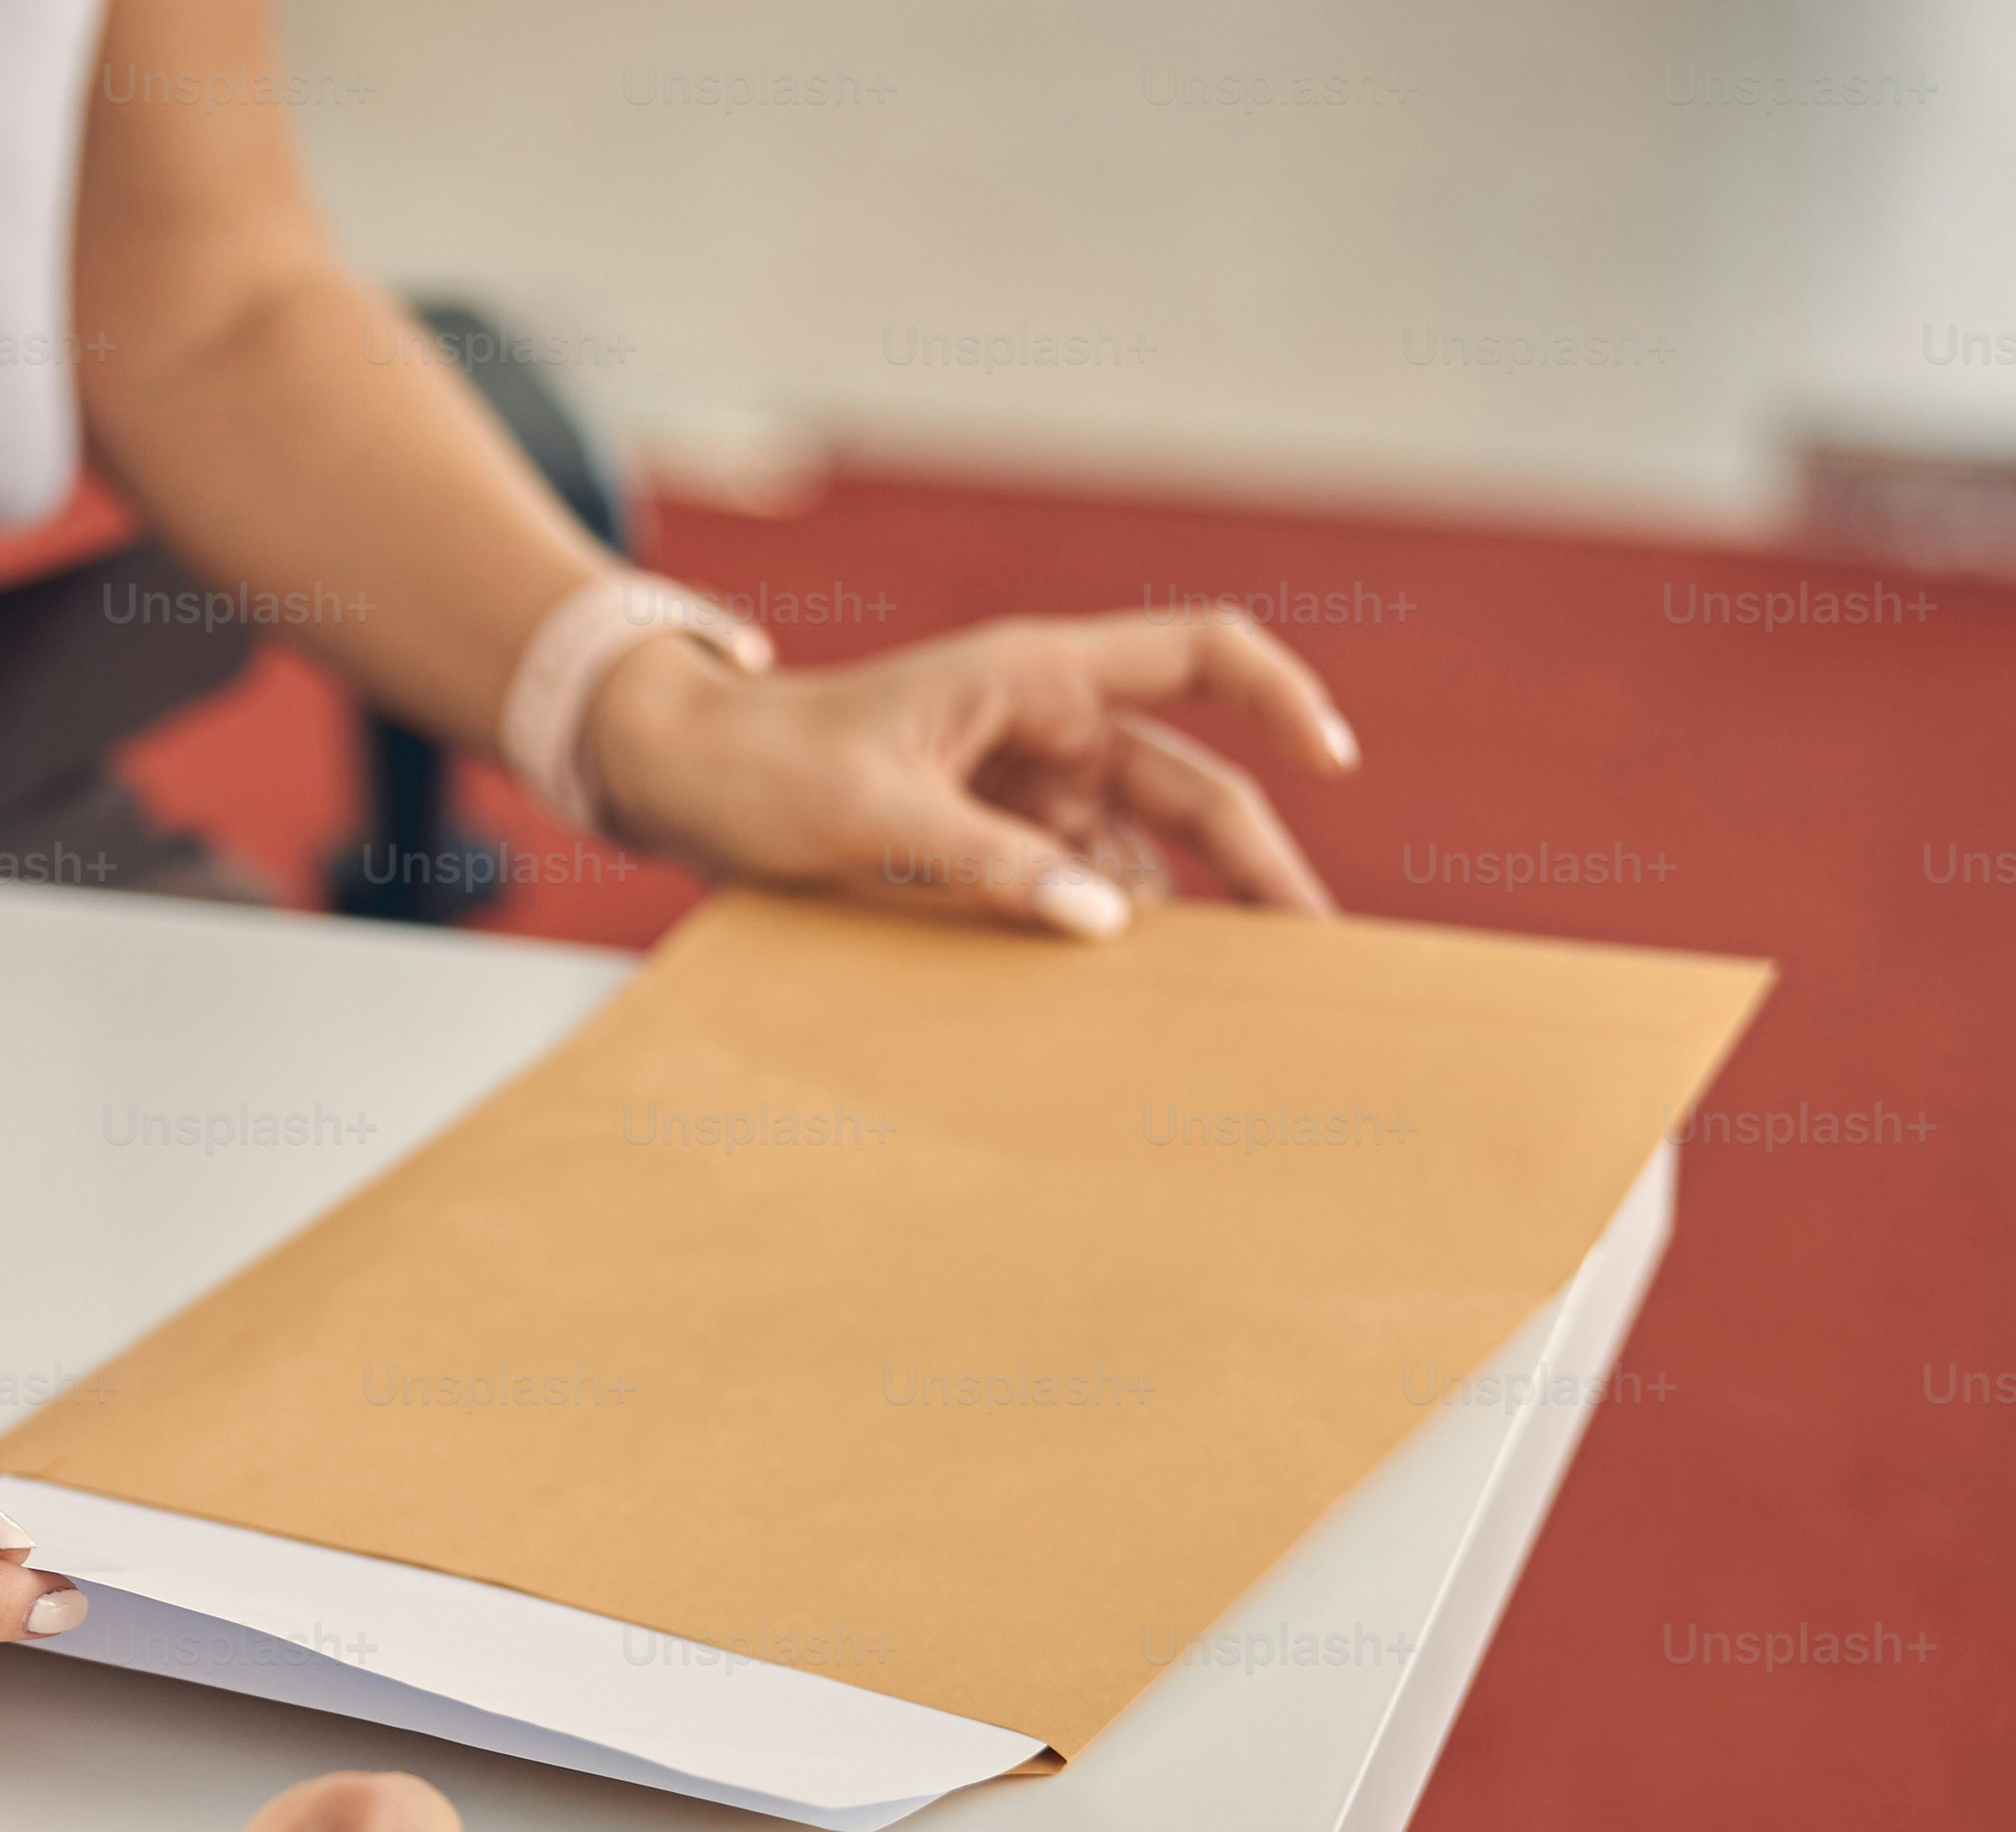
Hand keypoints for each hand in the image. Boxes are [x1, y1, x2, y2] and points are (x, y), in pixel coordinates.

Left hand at [585, 603, 1361, 938]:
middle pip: (1189, 782)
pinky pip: (1079, 878)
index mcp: (1032, 675)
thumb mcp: (875, 817)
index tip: (1330, 760)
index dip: (1277, 697)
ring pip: (1142, 844)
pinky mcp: (996, 835)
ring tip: (1232, 992)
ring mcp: (1027, 781)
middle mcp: (1046, 720)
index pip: (1199, 653)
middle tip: (1307, 947)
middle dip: (1254, 858)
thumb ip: (991, 864)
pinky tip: (1133, 987)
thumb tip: (1106, 921)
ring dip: (1183, 908)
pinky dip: (1107, 924)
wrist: (685, 776)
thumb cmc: (768, 768)